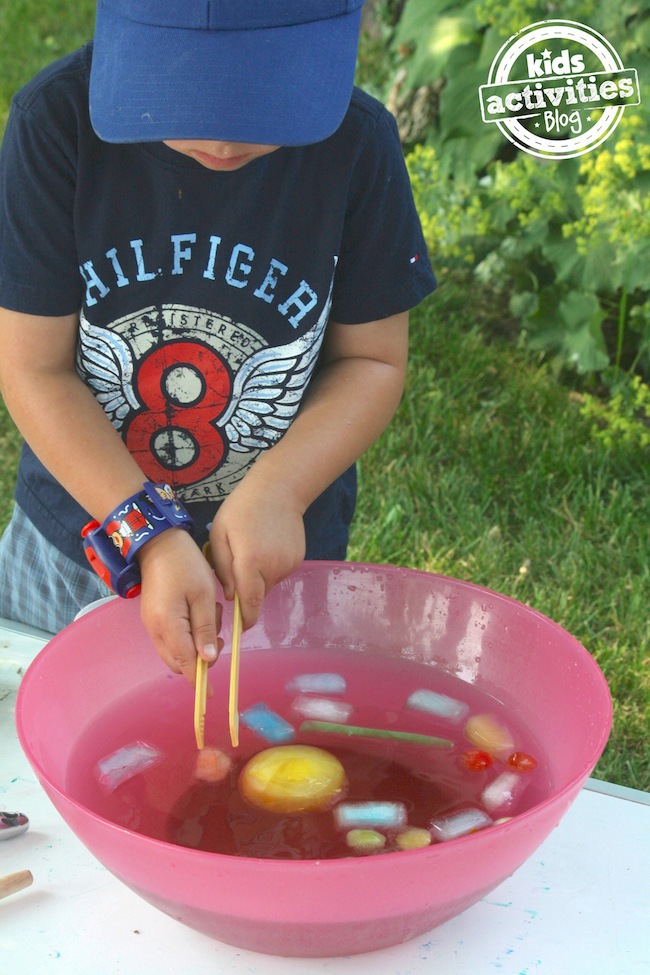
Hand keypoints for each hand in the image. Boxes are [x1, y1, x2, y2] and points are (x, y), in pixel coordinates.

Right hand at [136, 528, 223, 684]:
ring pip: (174, 651)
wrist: (159, 544)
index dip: (198, 681)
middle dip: (199, 660)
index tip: (210, 695)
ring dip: (194, 645)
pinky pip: (171, 638)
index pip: (184, 663)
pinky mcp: (153, 617)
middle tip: (219, 639)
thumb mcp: (204, 595)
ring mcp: (151, 624)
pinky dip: (187, 635)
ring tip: (211, 618)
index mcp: (168, 625)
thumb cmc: (186, 565)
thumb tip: (208, 660)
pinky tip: (200, 614)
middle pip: (177, 662)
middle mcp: (155, 630)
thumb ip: (206, 629)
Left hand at [209, 479, 305, 629]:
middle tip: (237, 567)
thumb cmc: (242, 509)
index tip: (238, 629)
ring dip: (259, 577)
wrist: (279, 489)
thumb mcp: (220, 535)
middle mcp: (273, 568)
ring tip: (252, 550)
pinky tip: (266, 546)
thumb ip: (222, 568)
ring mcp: (289, 564)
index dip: (244, 620)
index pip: (249, 603)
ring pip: (269, 584)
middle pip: (258, 594)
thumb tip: (229, 595)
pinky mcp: (298, 560)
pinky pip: (279, 573)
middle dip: (247, 591)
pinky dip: (270, 567)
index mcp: (251, 563)